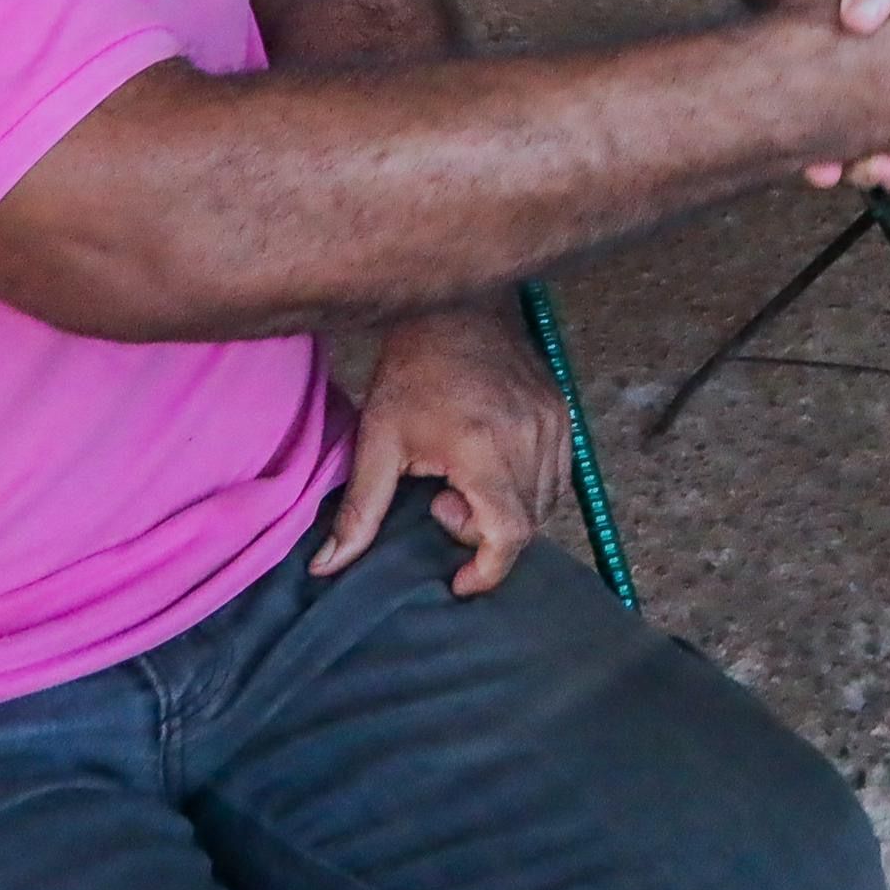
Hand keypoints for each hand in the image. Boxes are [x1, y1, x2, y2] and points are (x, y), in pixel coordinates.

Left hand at [314, 299, 568, 594]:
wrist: (452, 308)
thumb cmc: (412, 371)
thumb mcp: (377, 443)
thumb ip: (359, 512)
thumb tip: (327, 567)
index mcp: (484, 448)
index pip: (509, 534)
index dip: (488, 570)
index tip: (460, 581)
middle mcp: (529, 438)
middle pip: (526, 524)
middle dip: (484, 533)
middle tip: (442, 500)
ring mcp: (552, 423)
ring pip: (546, 503)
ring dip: (508, 511)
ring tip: (464, 480)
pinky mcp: (562, 412)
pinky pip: (557, 475)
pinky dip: (528, 488)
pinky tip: (489, 465)